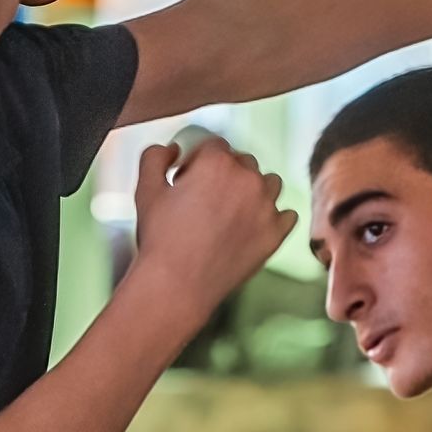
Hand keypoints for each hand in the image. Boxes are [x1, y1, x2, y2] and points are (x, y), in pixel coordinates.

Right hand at [130, 138, 295, 321]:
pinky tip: (254, 226)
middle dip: (225, 173)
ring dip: (253, 190)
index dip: (197, 161)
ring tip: (232, 211)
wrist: (178, 285)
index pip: (214, 146)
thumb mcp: (146, 190)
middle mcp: (248, 179)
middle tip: (206, 198)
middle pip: (243, 162)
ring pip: (269, 183)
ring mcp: (266, 207)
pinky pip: (286, 215)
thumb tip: (173, 150)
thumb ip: (156, 157)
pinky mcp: (276, 234)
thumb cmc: (160, 237)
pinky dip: (273, 217)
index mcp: (217, 163)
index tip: (186, 180)